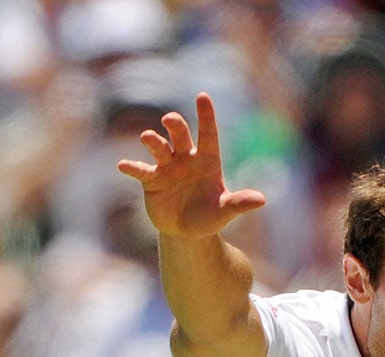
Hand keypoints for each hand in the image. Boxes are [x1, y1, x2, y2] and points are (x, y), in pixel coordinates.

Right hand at [117, 93, 265, 240]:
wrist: (187, 232)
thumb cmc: (209, 216)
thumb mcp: (225, 211)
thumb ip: (240, 203)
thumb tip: (261, 200)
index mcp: (207, 160)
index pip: (208, 133)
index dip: (206, 116)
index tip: (202, 96)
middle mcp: (186, 157)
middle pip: (180, 135)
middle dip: (175, 125)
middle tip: (169, 119)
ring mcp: (167, 167)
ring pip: (160, 147)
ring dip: (153, 141)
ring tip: (148, 138)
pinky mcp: (151, 180)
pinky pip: (141, 170)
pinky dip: (132, 167)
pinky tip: (123, 165)